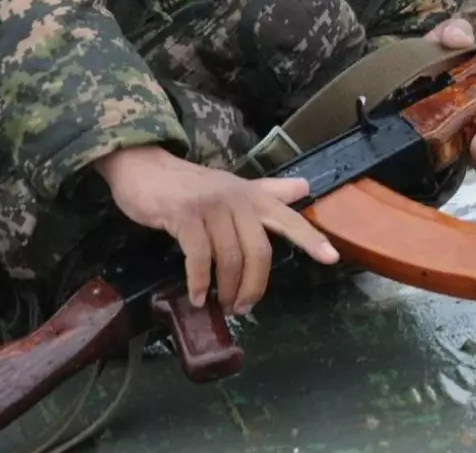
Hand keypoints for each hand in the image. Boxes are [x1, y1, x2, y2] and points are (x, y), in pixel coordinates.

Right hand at [94, 145, 338, 314]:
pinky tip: (196, 297)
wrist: (144, 168)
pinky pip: (199, 256)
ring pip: (231, 257)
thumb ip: (269, 192)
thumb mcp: (234, 187)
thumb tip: (305, 188)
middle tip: (243, 307)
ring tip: (222, 305)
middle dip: (254, 285)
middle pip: (259, 250)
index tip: (332, 258)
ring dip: (228, 289)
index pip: (288, 218)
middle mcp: (237, 199)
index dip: (310, 238)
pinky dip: (199, 282)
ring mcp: (211, 206)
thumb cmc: (190, 185)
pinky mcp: (184, 215)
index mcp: (252, 196)